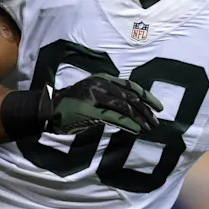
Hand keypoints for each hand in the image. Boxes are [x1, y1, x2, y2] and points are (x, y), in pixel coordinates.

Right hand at [46, 74, 162, 134]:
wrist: (48, 108)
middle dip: (146, 111)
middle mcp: (100, 84)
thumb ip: (109, 97)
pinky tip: (137, 130)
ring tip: (149, 129)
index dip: (147, 96)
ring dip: (140, 119)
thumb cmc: (72, 104)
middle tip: (156, 122)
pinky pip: (114, 117)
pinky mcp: (90, 111)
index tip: (159, 108)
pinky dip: (128, 124)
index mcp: (103, 79)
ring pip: (125, 107)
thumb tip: (132, 109)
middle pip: (130, 97)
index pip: (131, 86)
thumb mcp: (92, 94)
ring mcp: (94, 97)